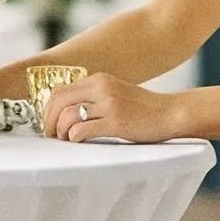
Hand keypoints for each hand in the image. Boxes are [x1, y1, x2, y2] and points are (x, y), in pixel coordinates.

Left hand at [41, 73, 189, 143]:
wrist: (171, 113)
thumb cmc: (143, 109)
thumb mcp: (115, 93)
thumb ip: (93, 97)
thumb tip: (66, 113)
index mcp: (98, 79)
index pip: (60, 91)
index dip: (48, 110)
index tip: (49, 124)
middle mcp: (101, 87)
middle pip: (58, 101)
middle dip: (48, 121)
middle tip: (51, 135)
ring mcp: (109, 103)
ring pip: (68, 115)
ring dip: (60, 131)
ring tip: (66, 140)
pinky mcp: (116, 121)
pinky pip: (82, 129)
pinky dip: (73, 137)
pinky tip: (78, 141)